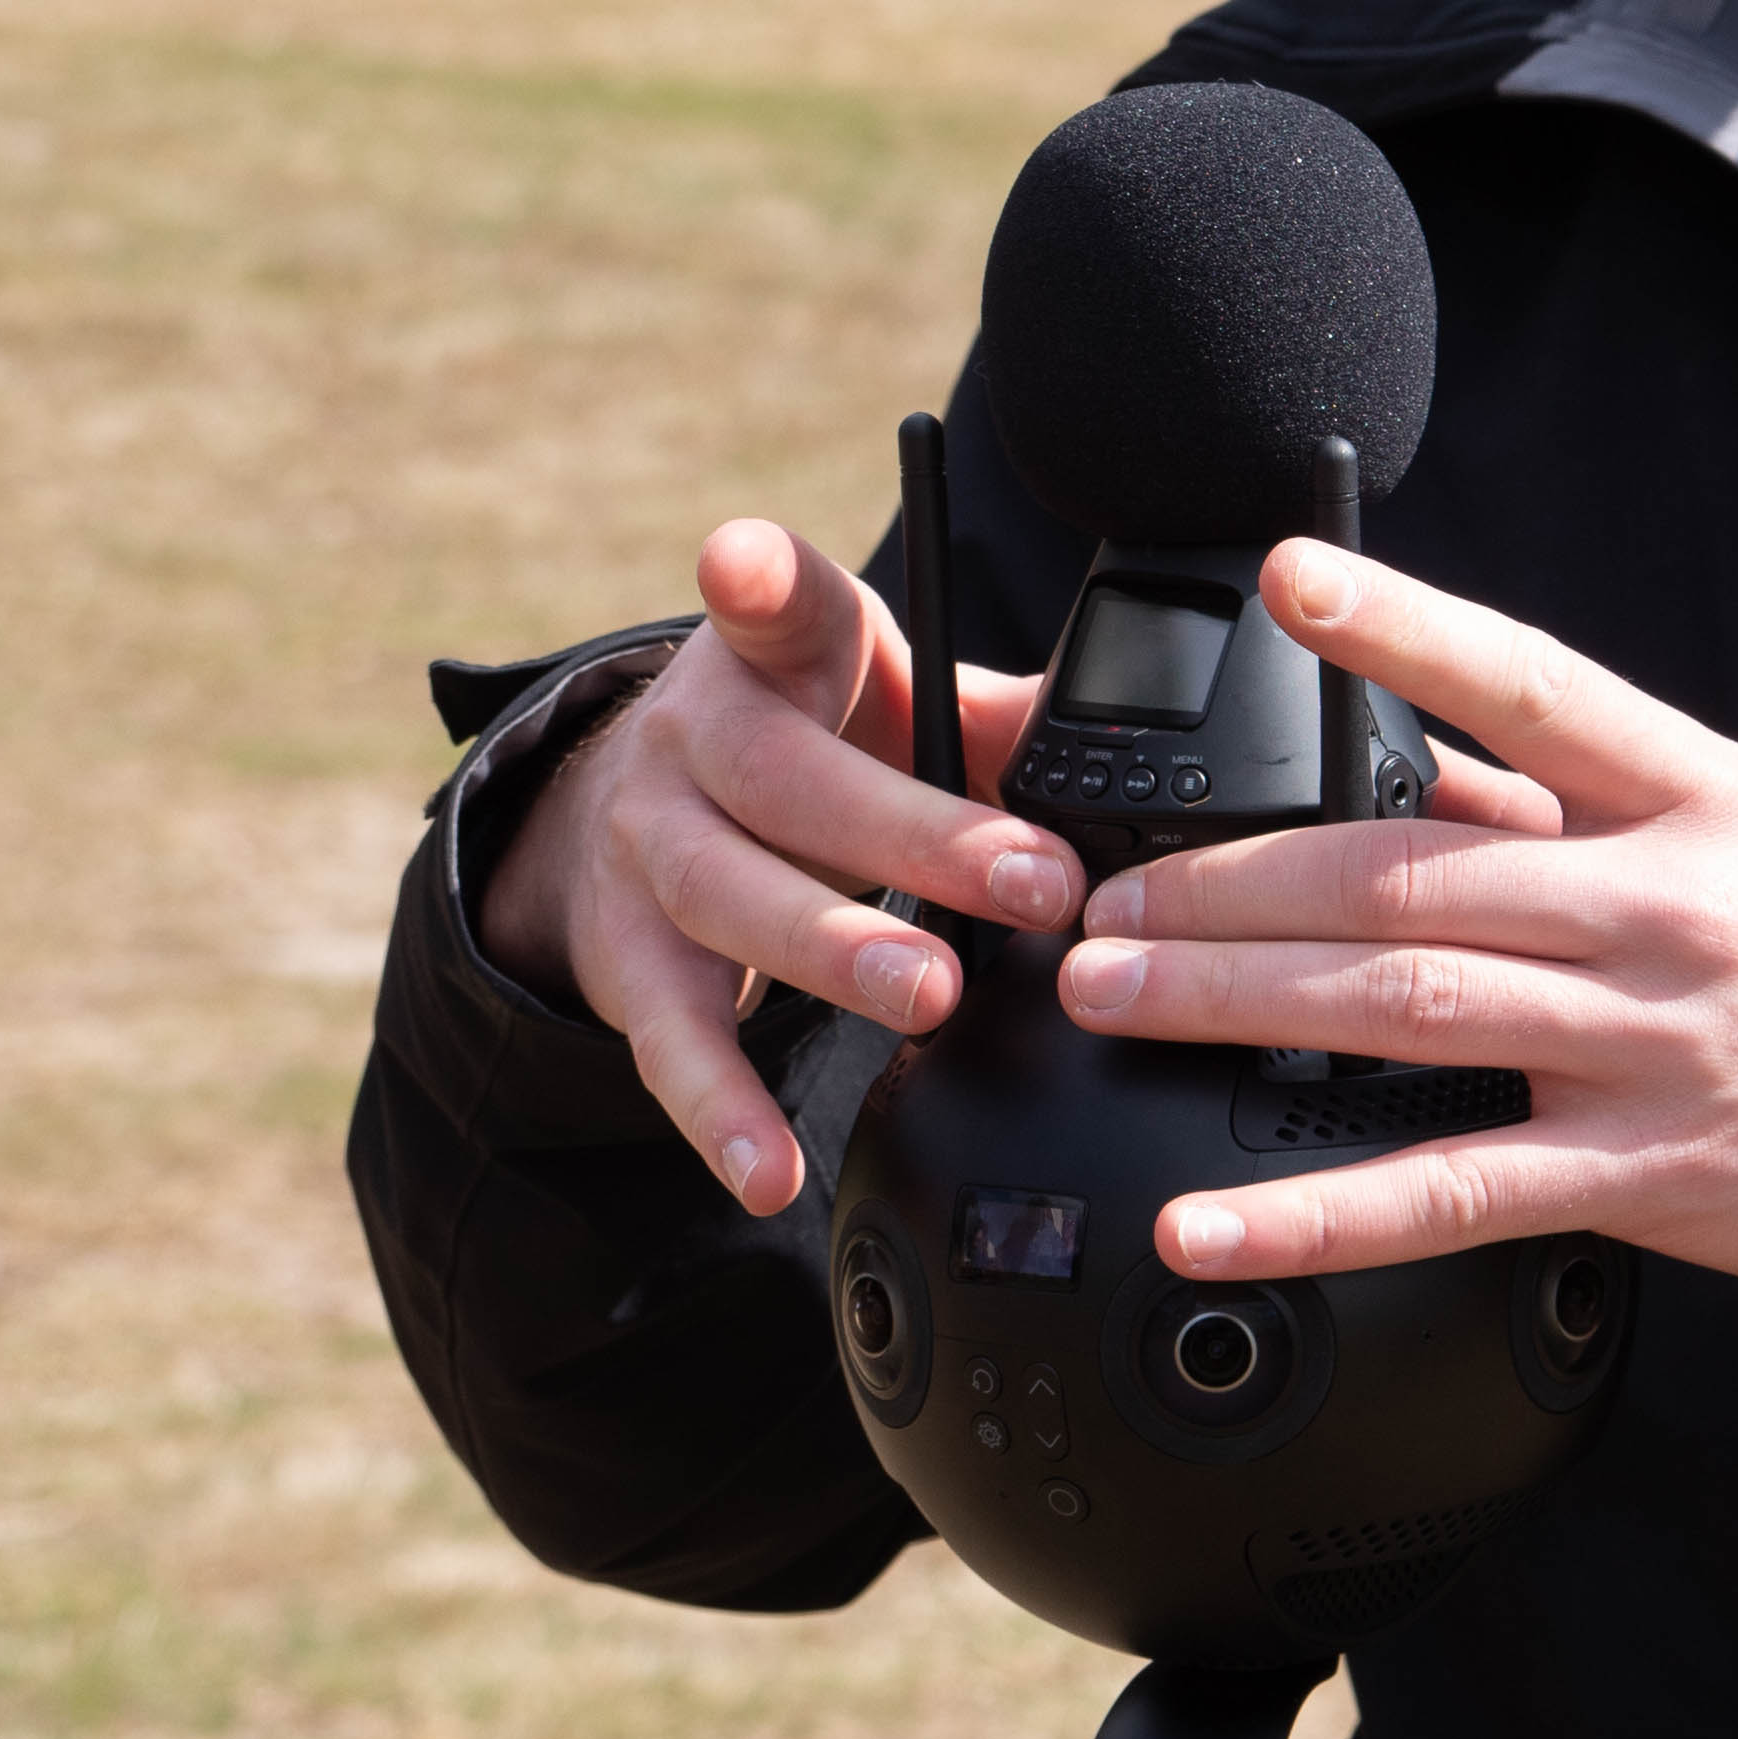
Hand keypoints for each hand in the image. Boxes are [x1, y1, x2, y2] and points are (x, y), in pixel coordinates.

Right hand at [481, 520, 1090, 1212]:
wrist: (640, 804)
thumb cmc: (808, 742)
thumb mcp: (889, 699)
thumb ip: (990, 721)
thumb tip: (1112, 763)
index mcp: (769, 655)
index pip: (767, 600)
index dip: (756, 579)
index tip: (744, 566)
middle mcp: (689, 739)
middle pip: (786, 781)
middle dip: (913, 836)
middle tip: (1030, 888)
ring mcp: (646, 848)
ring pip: (726, 898)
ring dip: (832, 952)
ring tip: (928, 997)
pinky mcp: (625, 958)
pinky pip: (671, 1039)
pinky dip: (722, 1112)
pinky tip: (774, 1173)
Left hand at [1055, 542, 1737, 1305]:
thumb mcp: (1733, 823)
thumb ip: (1565, 799)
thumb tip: (1405, 760)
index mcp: (1687, 793)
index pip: (1531, 685)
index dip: (1407, 626)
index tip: (1288, 578)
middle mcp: (1661, 907)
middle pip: (1414, 872)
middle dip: (1233, 883)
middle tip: (1102, 896)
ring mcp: (1649, 1042)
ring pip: (1407, 1008)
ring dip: (1235, 1002)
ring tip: (1112, 996)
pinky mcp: (1643, 1173)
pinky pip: (1451, 1194)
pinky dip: (1313, 1216)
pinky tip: (1208, 1226)